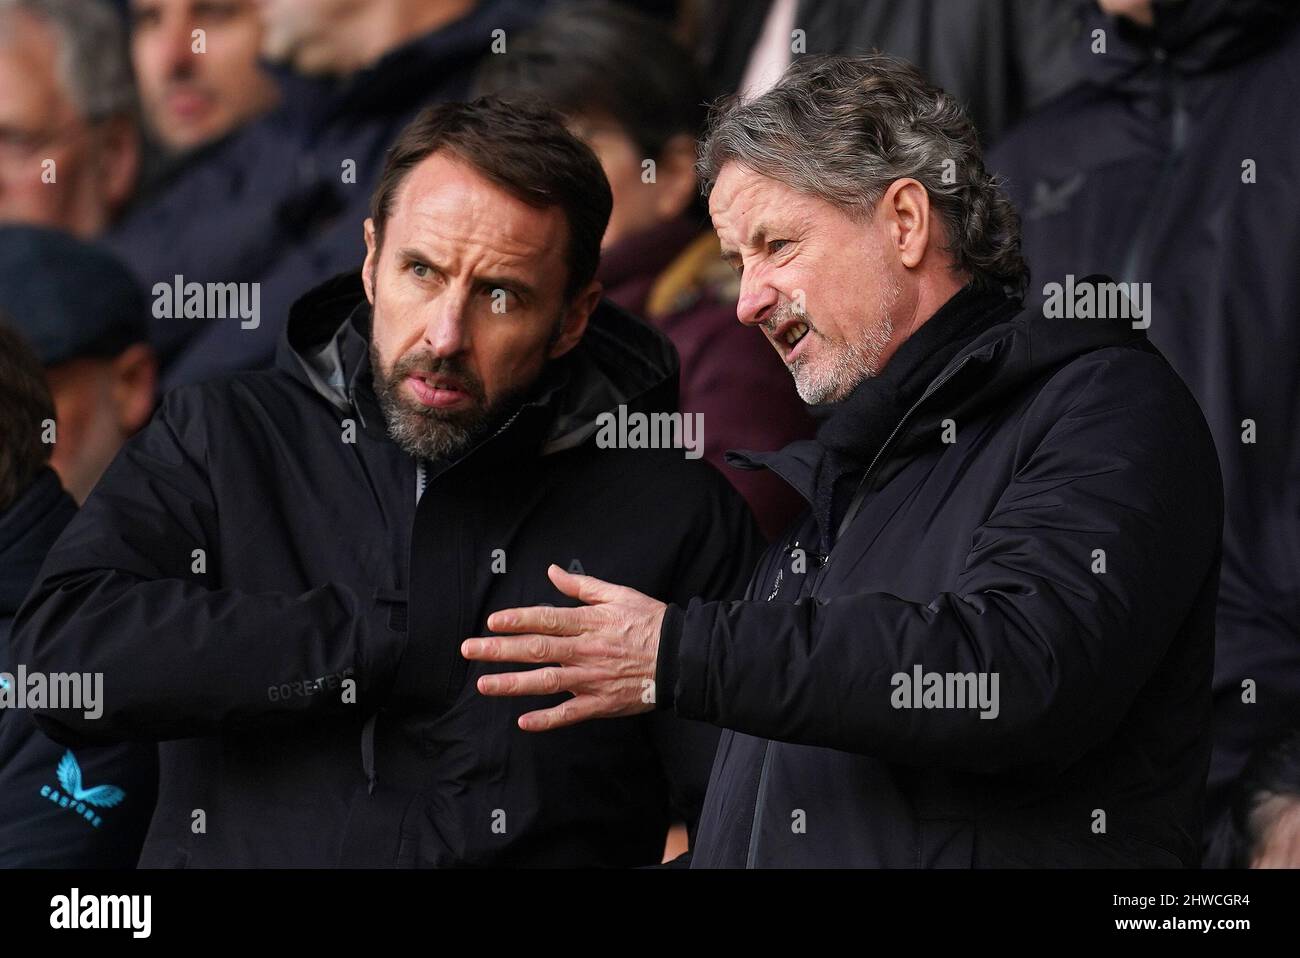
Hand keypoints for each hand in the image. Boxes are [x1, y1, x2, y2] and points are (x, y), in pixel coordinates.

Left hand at [461, 564, 666, 730]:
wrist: (681, 657)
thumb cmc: (650, 622)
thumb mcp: (619, 594)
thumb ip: (582, 586)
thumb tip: (552, 572)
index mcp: (590, 622)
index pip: (547, 619)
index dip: (518, 619)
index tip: (493, 621)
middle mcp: (586, 650)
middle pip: (537, 649)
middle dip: (500, 650)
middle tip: (470, 650)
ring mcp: (592, 679)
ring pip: (546, 682)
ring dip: (513, 684)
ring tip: (484, 684)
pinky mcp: (601, 702)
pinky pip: (570, 713)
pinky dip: (547, 719)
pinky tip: (523, 722)